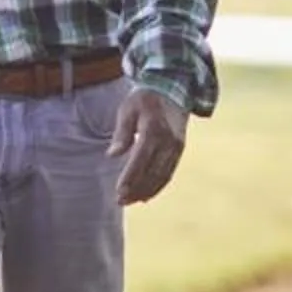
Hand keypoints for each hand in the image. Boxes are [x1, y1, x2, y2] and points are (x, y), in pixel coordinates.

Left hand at [109, 85, 187, 205]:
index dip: (130, 178)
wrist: (172, 89)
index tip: (119, 192)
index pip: (140, 159)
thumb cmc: (144, 99)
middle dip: (137, 189)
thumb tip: (112, 155)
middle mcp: (168, 140)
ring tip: (131, 201)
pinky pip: (169, 172)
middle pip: (152, 171)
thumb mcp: (127, 109)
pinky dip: (158, 186)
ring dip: (147, 191)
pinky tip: (146, 195)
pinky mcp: (180, 150)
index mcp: (153, 129)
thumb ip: (121, 132)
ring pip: (162, 175)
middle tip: (121, 201)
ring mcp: (176, 146)